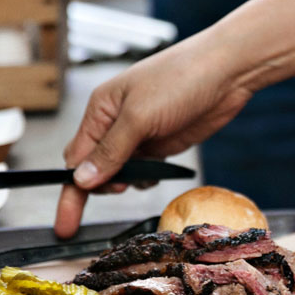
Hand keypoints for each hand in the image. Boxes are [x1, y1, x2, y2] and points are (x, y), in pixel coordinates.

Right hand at [54, 37, 253, 236]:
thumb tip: (81, 179)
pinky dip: (147, 178)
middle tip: (120, 189)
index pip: (75, 158)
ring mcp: (140, 135)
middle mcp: (116, 123)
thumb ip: (111, 151)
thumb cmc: (181, 78)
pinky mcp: (162, 144)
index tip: (67, 222)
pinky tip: (160, 171)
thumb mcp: (139, 116)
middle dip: (100, 186)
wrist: (227, 73)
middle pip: (94, 167)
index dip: (72, 189)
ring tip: (145, 172)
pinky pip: (144, 171)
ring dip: (127, 182)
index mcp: (101, 109)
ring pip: (120, 172)